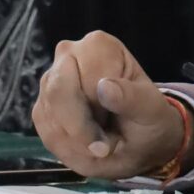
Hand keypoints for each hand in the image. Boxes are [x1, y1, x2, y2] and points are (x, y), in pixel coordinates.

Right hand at [31, 32, 190, 179]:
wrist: (137, 141)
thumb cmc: (148, 119)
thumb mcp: (151, 111)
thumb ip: (132, 98)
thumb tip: (105, 87)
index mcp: (98, 46)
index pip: (85, 78)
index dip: (96, 112)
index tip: (113, 134)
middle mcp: (68, 55)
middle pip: (58, 93)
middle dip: (80, 130)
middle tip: (103, 147)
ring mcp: (50, 81)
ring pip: (48, 116)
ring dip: (75, 141)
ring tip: (100, 142)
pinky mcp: (41, 106)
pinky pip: (45, 131)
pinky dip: (66, 147)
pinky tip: (86, 144)